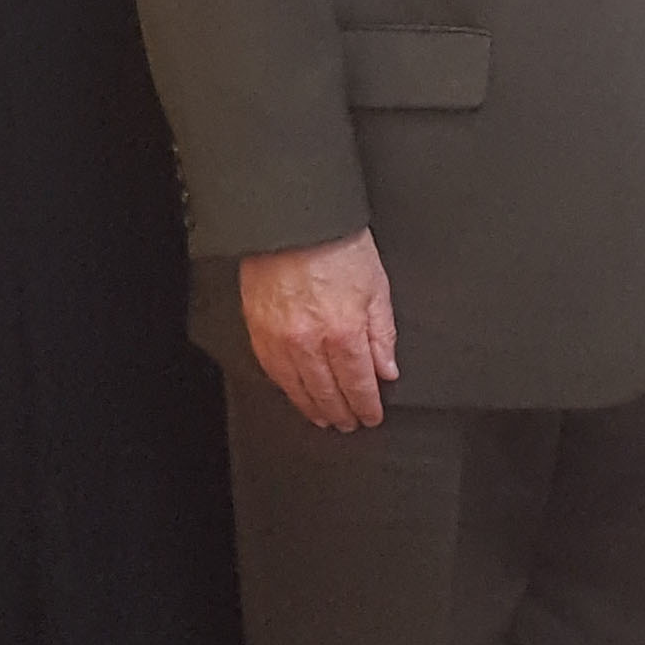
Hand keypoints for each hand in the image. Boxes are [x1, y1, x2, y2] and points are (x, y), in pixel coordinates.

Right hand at [242, 230, 397, 428]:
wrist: (294, 221)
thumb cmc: (337, 245)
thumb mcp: (377, 287)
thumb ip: (382, 334)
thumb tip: (386, 369)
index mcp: (344, 332)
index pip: (358, 384)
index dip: (366, 406)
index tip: (371, 415)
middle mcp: (310, 342)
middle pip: (328, 393)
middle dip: (341, 413)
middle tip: (349, 423)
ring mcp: (280, 339)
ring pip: (298, 388)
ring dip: (313, 407)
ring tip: (324, 417)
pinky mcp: (258, 331)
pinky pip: (273, 372)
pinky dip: (287, 388)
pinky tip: (295, 392)